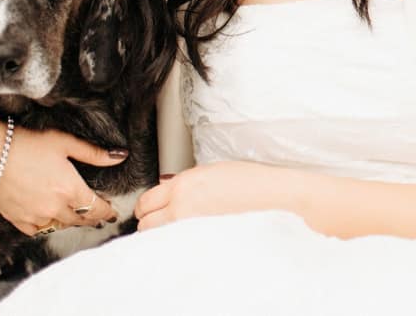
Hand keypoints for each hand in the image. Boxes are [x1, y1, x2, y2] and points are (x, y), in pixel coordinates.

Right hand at [0, 103, 123, 236]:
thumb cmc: (27, 143)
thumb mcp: (65, 143)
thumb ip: (94, 153)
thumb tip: (121, 156)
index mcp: (70, 189)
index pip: (96, 208)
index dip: (107, 211)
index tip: (113, 212)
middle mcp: (54, 207)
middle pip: (80, 219)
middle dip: (92, 218)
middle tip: (99, 217)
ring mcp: (34, 216)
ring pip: (59, 226)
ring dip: (70, 222)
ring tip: (77, 217)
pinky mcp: (16, 219)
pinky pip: (37, 230)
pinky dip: (46, 226)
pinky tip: (50, 220)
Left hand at [136, 161, 307, 230]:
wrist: (270, 193)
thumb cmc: (248, 178)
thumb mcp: (211, 170)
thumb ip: (185, 182)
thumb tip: (167, 191)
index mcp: (184, 183)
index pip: (146, 200)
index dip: (144, 206)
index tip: (148, 208)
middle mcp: (182, 204)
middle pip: (145, 223)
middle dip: (148, 222)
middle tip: (157, 220)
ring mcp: (191, 224)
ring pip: (157, 238)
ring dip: (159, 234)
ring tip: (173, 230)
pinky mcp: (202, 239)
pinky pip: (177, 245)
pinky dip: (176, 243)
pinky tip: (187, 238)